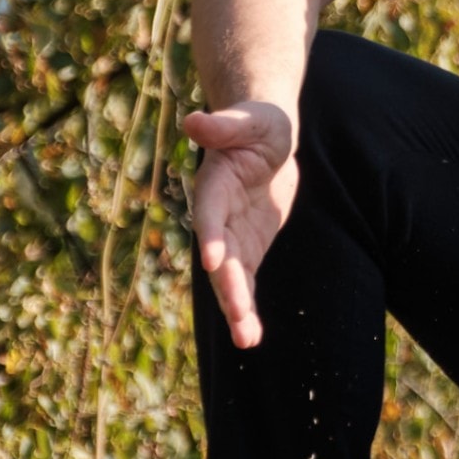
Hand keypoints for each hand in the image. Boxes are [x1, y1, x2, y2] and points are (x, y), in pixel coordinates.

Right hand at [183, 101, 298, 349]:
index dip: (211, 235)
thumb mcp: (251, 120)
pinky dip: (247, 307)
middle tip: (241, 314)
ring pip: (231, 278)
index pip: (209, 214)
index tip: (214, 260)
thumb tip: (194, 120)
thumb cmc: (258, 125)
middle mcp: (217, 217)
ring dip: (236, 308)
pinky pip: (246, 282)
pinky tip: (250, 337)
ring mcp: (231, 237)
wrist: (265, 140)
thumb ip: (224, 125)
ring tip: (245, 339)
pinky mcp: (247, 249)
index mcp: (214, 186)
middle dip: (230, 285)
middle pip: (221, 256)